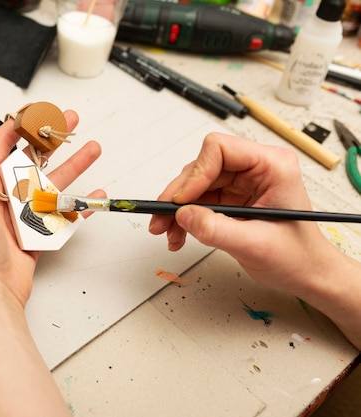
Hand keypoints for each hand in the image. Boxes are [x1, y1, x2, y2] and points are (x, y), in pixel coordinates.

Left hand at [0, 107, 100, 306]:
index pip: (5, 142)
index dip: (23, 123)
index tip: (41, 109)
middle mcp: (2, 194)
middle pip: (34, 157)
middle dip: (54, 138)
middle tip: (72, 120)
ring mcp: (21, 213)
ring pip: (54, 182)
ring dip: (74, 164)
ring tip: (92, 149)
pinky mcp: (37, 233)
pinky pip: (63, 214)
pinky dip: (80, 204)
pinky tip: (94, 193)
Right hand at [148, 132, 335, 293]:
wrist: (307, 275)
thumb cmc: (298, 257)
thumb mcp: (255, 245)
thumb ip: (216, 229)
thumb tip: (182, 215)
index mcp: (272, 166)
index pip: (220, 149)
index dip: (196, 173)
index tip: (181, 201)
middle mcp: (255, 168)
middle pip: (201, 167)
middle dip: (178, 196)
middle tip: (161, 219)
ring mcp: (241, 183)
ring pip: (195, 184)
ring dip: (177, 209)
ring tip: (168, 233)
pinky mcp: (231, 198)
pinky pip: (198, 200)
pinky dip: (184, 217)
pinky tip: (179, 234)